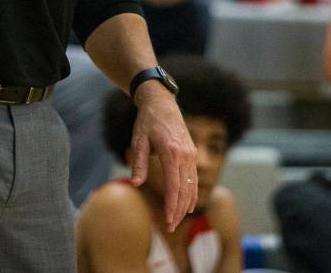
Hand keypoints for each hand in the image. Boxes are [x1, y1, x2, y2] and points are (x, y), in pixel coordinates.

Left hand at [129, 83, 196, 230]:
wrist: (161, 103)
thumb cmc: (146, 121)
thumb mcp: (138, 140)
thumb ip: (139, 162)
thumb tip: (137, 183)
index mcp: (171, 151)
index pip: (174, 186)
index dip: (172, 205)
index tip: (168, 221)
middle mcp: (185, 155)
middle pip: (185, 190)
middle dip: (178, 211)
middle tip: (169, 227)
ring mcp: (191, 154)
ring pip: (192, 186)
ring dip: (186, 205)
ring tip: (176, 220)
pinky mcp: (192, 154)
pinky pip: (194, 178)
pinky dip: (192, 193)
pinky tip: (188, 206)